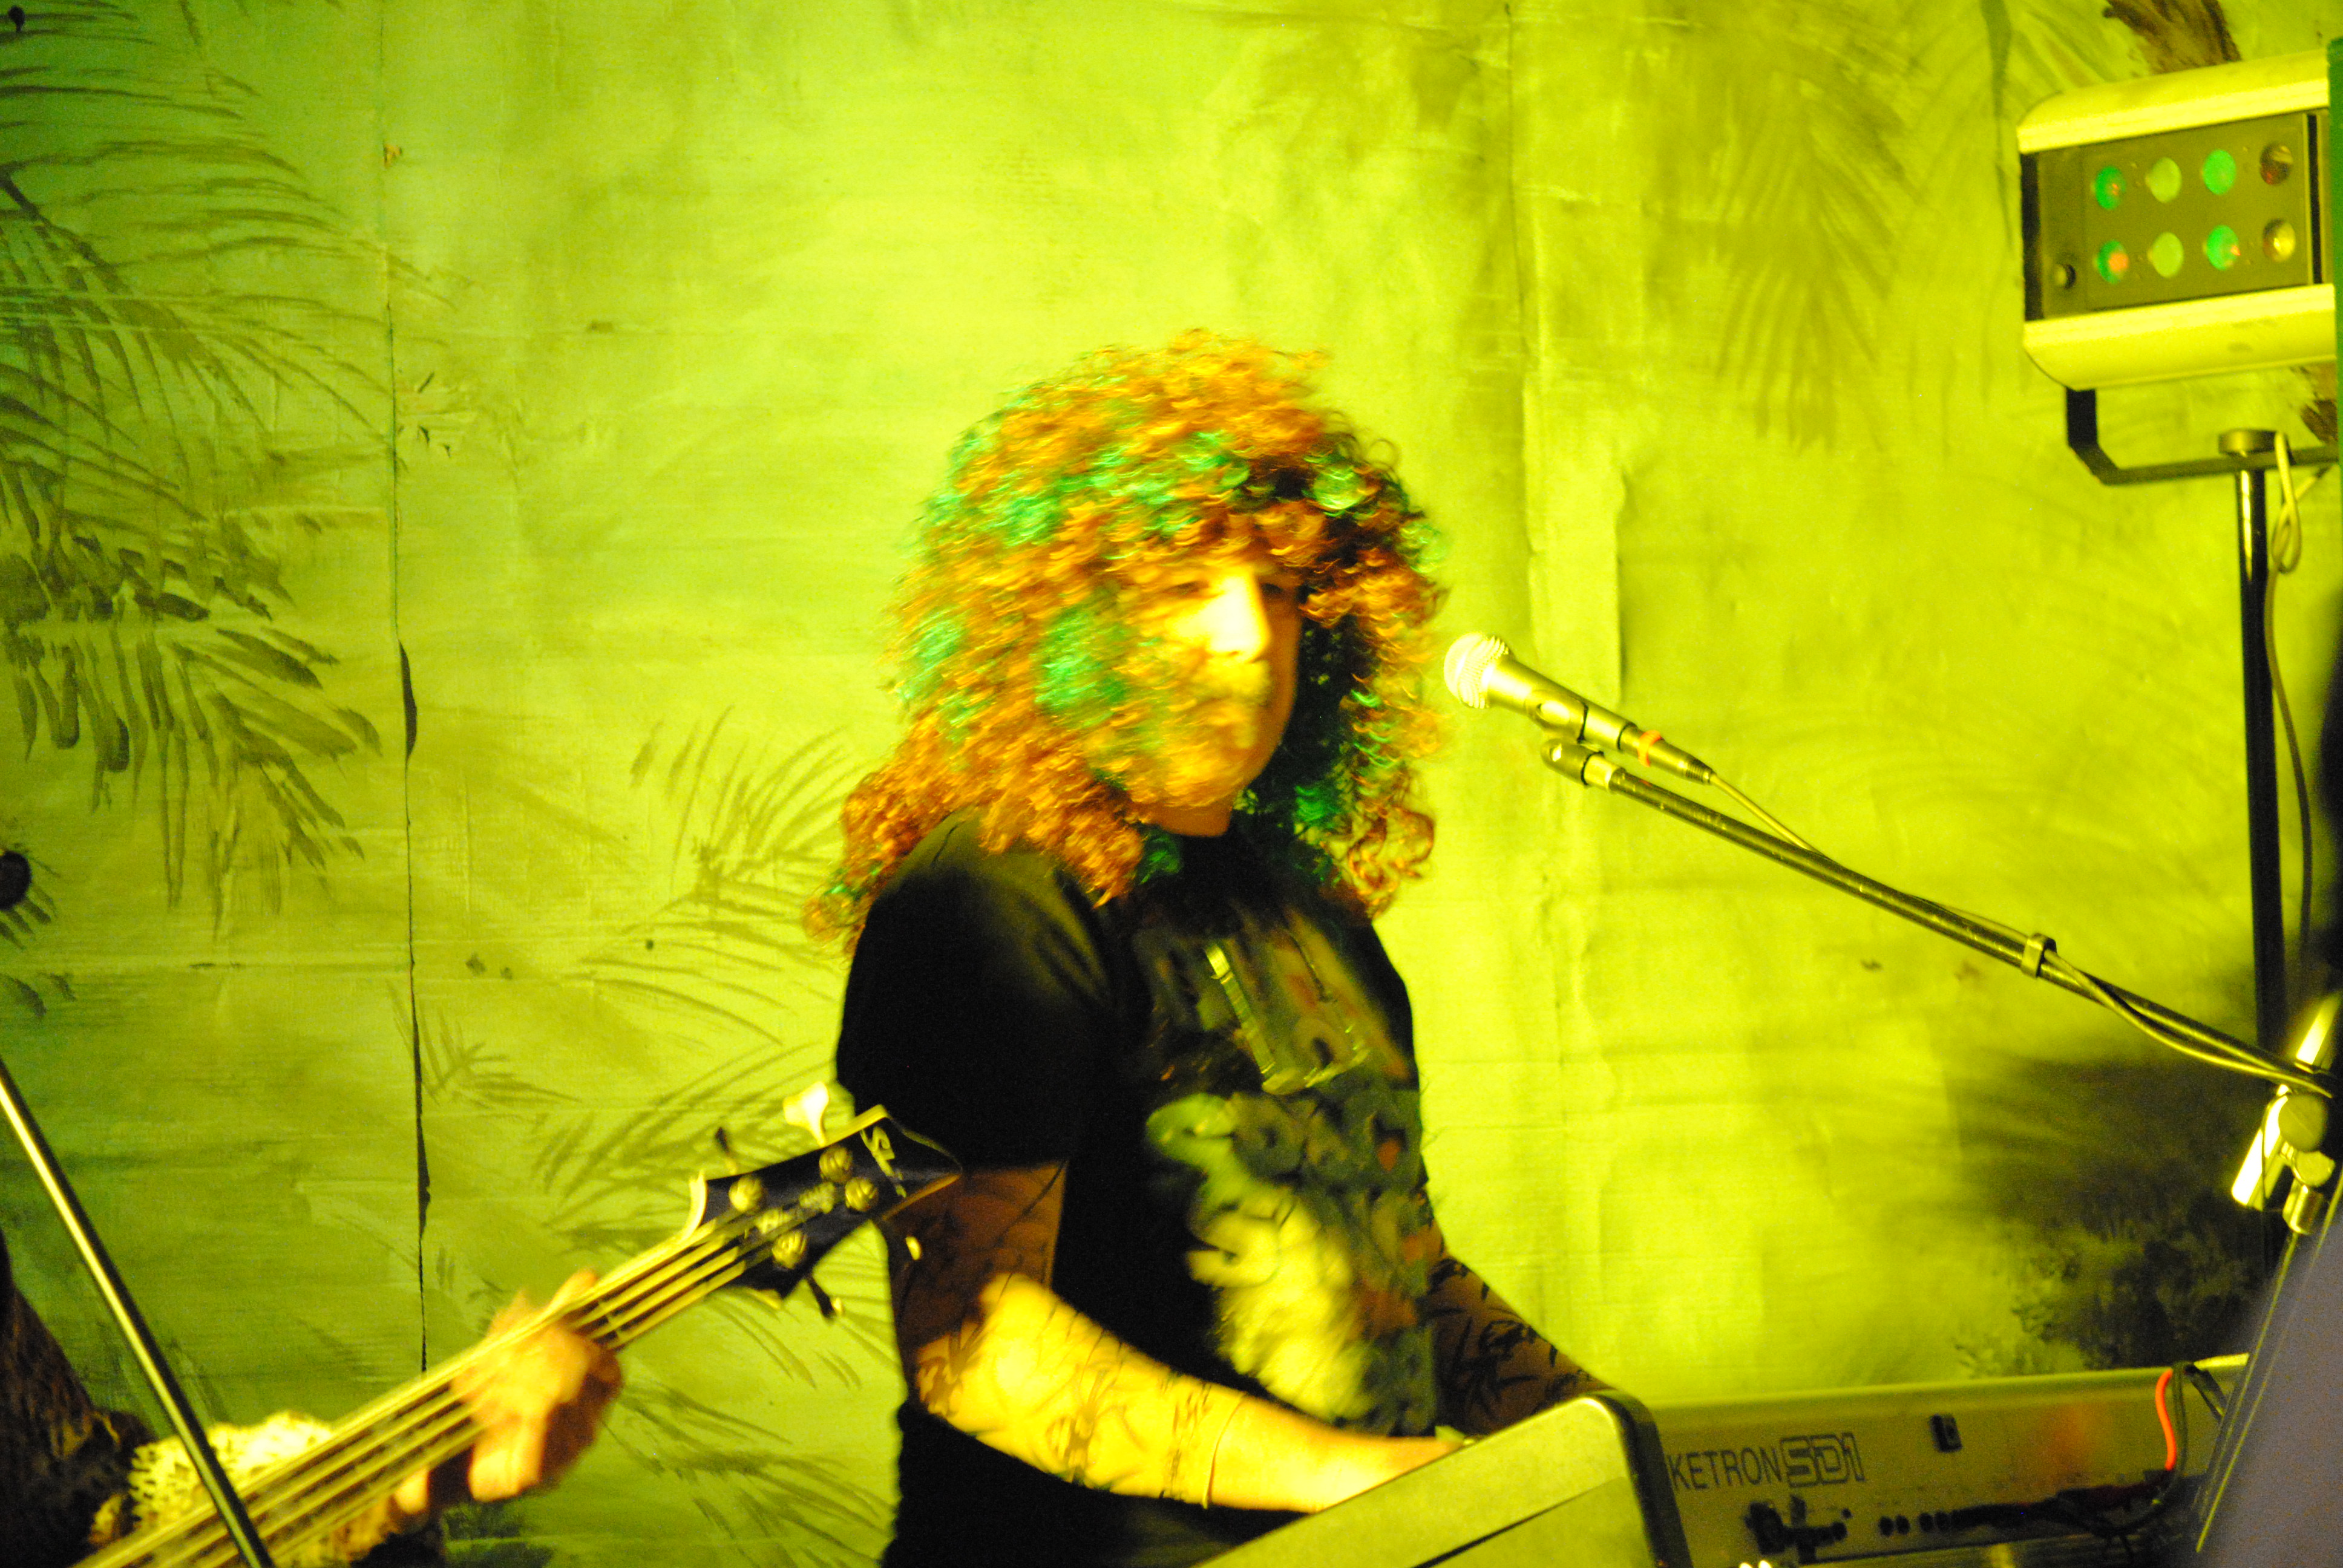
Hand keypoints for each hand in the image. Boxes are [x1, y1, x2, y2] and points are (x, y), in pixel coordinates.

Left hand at [391, 1271, 623, 1519]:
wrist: (441, 1460)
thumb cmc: (485, 1402)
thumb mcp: (515, 1351)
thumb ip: (552, 1319)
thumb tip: (589, 1278)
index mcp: (591, 1398)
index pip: (606, 1361)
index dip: (576, 1335)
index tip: (538, 1320)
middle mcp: (589, 1426)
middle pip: (580, 1373)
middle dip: (534, 1351)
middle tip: (495, 1350)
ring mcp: (568, 1455)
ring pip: (555, 1395)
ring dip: (510, 1378)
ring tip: (474, 1381)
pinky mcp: (540, 1475)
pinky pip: (535, 1428)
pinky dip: (505, 1407)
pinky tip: (481, 1406)